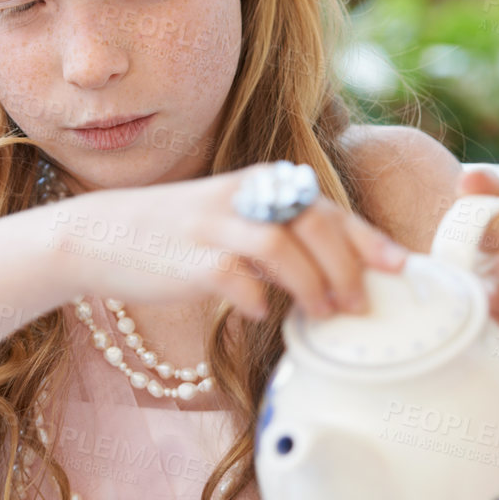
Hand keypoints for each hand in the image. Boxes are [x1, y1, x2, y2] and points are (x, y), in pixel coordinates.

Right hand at [51, 166, 408, 322]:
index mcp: (259, 184)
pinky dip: (257, 300)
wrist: (98, 235)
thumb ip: (280, 236)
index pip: (326, 207)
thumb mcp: (232, 221)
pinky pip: (235, 279)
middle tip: (359, 305)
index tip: (400, 265)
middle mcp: (241, 196)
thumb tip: (338, 276)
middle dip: (346, 267)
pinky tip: (260, 314)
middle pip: (313, 223)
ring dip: (311, 284)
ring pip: (280, 245)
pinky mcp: (188, 259)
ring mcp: (213, 226)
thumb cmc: (177, 238)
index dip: (367, 238)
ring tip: (323, 315)